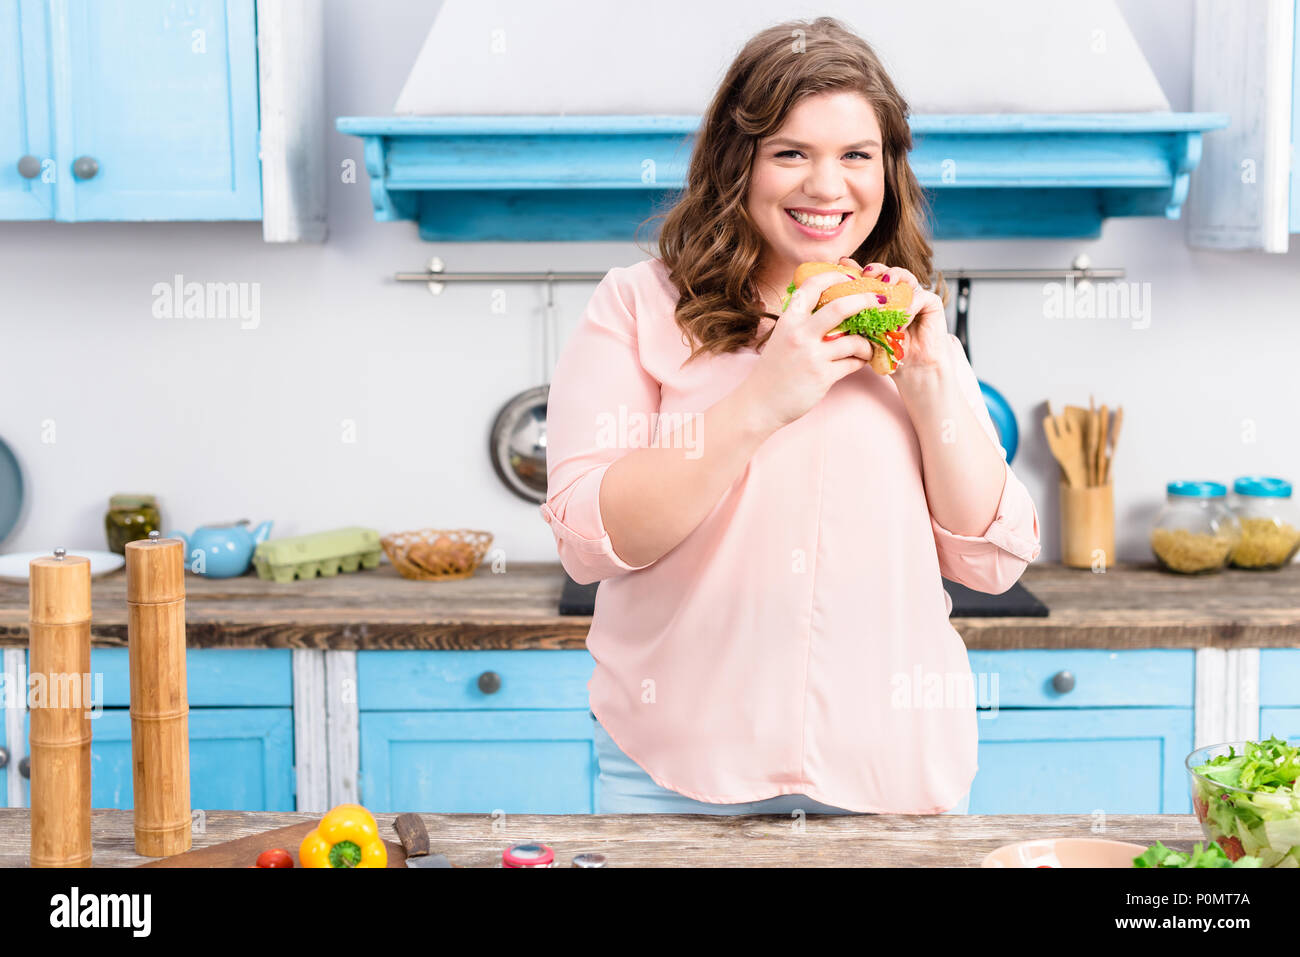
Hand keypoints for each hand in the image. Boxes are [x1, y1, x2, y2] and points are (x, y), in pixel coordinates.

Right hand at [742, 266, 877, 430]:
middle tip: (879, 300)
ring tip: (868, 347)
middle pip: (840, 306)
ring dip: (867, 343)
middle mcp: (800, 334)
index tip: (850, 277)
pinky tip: (859, 362)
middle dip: (865, 299)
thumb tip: (830, 308)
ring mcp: (812, 355)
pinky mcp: (822, 376)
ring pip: (854, 340)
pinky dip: (860, 361)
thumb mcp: (781, 338)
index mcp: (789, 320)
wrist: (760, 403)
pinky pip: (853, 363)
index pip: (812, 285)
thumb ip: (801, 322)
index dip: (834, 275)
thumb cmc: (773, 370)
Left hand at [837, 258, 952, 384]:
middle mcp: (897, 292)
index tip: (843, 263)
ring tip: (885, 284)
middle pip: (885, 271)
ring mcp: (915, 295)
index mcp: (879, 296)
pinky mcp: (931, 302)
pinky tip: (899, 319)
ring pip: (905, 276)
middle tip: (866, 274)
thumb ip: (852, 318)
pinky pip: (920, 297)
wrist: (912, 368)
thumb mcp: (863, 334)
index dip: (855, 268)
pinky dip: (909, 306)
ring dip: (893, 277)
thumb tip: (828, 308)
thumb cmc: (886, 352)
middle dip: (875, 269)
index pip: (866, 276)